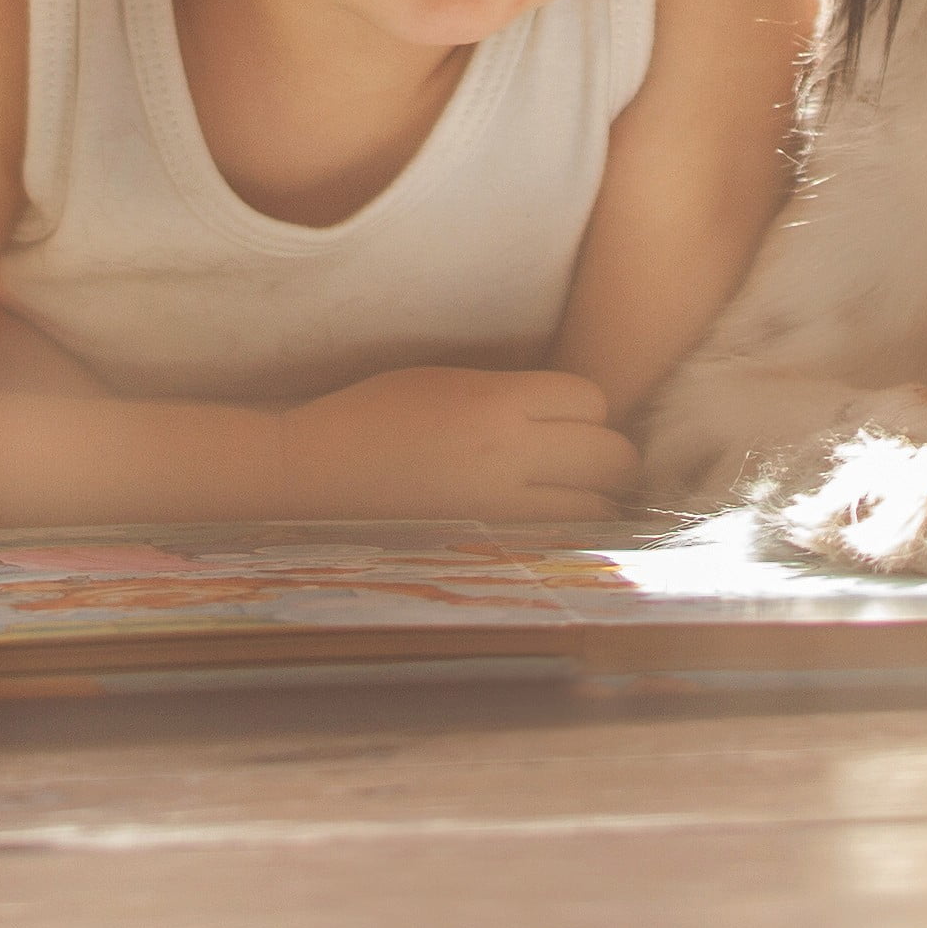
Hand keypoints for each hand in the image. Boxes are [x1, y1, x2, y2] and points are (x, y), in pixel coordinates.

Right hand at [276, 367, 636, 520]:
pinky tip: (547, 525)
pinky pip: (562, 541)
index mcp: (496, 401)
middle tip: (587, 460)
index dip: (585, 408)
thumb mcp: (445, 380)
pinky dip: (567, 533)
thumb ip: (509, 394)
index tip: (567, 417)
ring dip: (594, 499)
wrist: (315, 478)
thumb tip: (567, 412)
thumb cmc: (372, 417)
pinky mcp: (490, 547)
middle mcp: (510, 454)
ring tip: (569, 495)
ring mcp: (503, 509)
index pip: (590, 398)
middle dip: (608, 455)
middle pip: (611, 455)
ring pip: (598, 507)